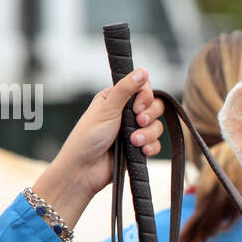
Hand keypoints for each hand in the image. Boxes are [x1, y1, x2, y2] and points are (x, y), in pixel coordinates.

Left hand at [32, 69, 166, 229]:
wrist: (84, 170)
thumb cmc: (88, 138)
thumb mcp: (107, 108)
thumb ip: (126, 89)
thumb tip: (142, 71)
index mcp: (115, 98)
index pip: (142, 88)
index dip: (146, 96)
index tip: (138, 106)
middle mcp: (126, 113)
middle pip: (154, 106)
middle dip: (149, 116)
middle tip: (138, 121)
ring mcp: (133, 131)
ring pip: (156, 126)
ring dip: (148, 134)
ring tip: (134, 142)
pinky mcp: (138, 148)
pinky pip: (156, 144)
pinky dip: (151, 147)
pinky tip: (141, 152)